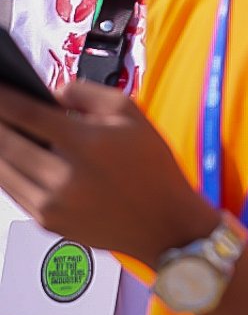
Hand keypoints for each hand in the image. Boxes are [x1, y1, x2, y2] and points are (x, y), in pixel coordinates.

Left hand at [0, 80, 219, 262]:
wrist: (164, 221)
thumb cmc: (152, 167)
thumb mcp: (132, 115)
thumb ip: (86, 94)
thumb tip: (49, 93)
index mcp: (88, 143)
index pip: (26, 113)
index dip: (2, 98)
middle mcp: (64, 176)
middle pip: (4, 142)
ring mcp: (51, 203)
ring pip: (1, 169)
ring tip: (2, 131)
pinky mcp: (45, 221)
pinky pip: (11, 191)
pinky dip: (5, 170)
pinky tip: (9, 157)